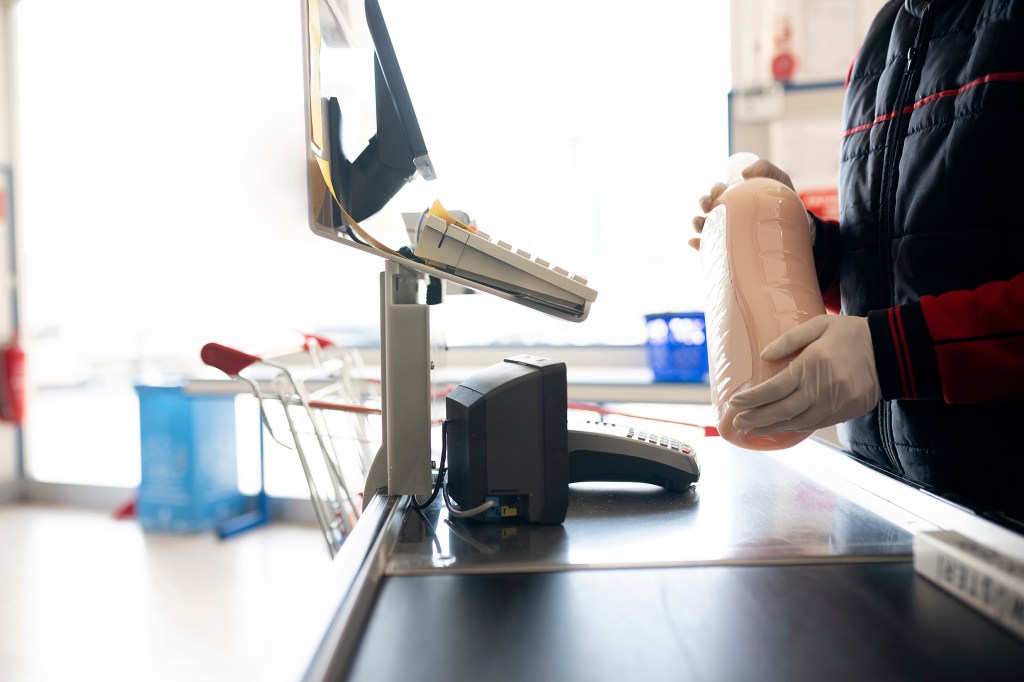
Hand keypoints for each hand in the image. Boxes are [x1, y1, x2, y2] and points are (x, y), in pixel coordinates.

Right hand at [689, 158, 797, 250]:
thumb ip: (765, 168)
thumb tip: (745, 173)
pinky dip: (697, 244)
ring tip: (700, 225)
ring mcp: (725, 230)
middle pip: (707, 207)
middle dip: (702, 203)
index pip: (717, 191)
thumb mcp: (779, 180)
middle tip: (708, 206)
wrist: (796, 229)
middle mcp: (727, 212)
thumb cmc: (783, 202)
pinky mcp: (726, 248)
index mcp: (735, 196)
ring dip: (697, 223)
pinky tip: (694, 243)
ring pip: (704, 226)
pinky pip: (708, 247)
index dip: (713, 189)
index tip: (718, 190)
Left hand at [730, 315, 879, 433]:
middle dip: (756, 418)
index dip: (751, 398)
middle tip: (737, 423)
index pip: (773, 388)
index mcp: (812, 365)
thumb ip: (790, 339)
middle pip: (781, 411)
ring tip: (753, 429)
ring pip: (796, 422)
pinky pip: (814, 424)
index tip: (734, 403)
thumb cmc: (851, 334)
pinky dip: (794, 428)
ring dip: (772, 427)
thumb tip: (765, 356)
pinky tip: (781, 427)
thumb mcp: (819, 324)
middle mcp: (821, 389)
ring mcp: (834, 404)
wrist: (891, 351)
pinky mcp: (845, 413)